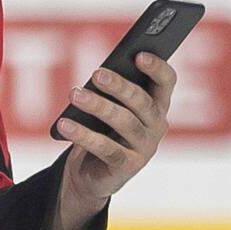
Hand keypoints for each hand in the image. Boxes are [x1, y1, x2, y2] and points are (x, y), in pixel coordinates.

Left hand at [55, 52, 176, 210]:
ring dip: (97, 106)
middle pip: (142, 101)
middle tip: (96, 73)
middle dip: (119, 86)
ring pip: (124, 122)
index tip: (138, 54)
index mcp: (157, 105)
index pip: (166, 82)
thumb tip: (100, 74)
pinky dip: (83, 135)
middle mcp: (157, 126)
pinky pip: (105, 148)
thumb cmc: (101, 131)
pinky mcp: (127, 167)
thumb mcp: (108, 109)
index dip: (157, 68)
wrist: (91, 175)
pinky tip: (64, 124)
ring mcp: (144, 148)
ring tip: (74, 94)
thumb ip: (110, 92)